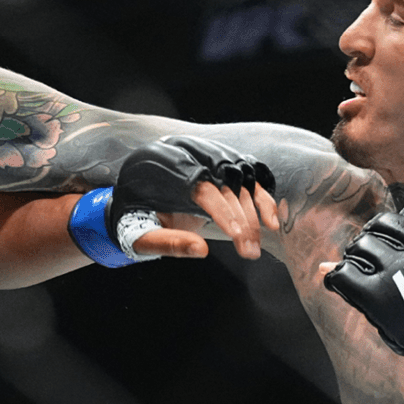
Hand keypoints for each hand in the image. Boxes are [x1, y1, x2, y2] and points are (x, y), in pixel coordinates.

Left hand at [111, 136, 279, 259]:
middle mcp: (186, 151)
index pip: (202, 185)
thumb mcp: (140, 235)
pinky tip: (270, 221)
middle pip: (227, 181)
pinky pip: (248, 173)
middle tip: (249, 252)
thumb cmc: (133, 219)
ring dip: (257, 210)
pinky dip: (262, 195)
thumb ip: (168, 242)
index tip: (237, 236)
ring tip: (256, 246)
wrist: (133, 196)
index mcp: (161, 167)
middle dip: (243, 219)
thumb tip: (201, 251)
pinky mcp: (219, 160)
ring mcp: (205, 152)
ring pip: (242, 177)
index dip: (223, 210)